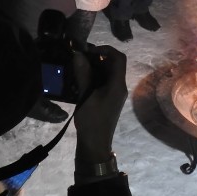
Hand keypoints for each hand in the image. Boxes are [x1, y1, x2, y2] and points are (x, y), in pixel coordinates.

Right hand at [73, 45, 127, 163]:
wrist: (95, 145)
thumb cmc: (92, 121)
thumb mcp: (86, 96)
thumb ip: (83, 75)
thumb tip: (78, 54)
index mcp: (118, 84)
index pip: (119, 58)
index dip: (106, 49)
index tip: (89, 50)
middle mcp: (119, 86)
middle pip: (113, 64)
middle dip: (98, 57)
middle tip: (80, 56)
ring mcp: (114, 93)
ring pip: (107, 72)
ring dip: (94, 66)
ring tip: (77, 65)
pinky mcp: (107, 98)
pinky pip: (103, 80)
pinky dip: (93, 75)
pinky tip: (79, 77)